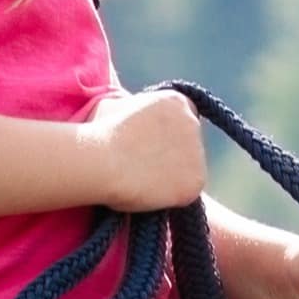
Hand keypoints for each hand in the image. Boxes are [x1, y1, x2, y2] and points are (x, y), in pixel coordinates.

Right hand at [75, 90, 207, 213]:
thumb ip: (134, 109)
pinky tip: (148, 193)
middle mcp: (193, 124)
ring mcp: (198, 154)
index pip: (184, 116)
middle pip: (190, 143)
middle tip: (145, 165)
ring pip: (188, 169)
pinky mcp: (196, 182)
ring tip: (141, 180)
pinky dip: (171, 197)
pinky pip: (187, 192)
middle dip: (173, 154)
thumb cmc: (99, 133)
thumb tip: (131, 116)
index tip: (152, 144)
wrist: (101, 162)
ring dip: (171, 175)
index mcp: (176, 101)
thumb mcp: (115, 105)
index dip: (168, 132)